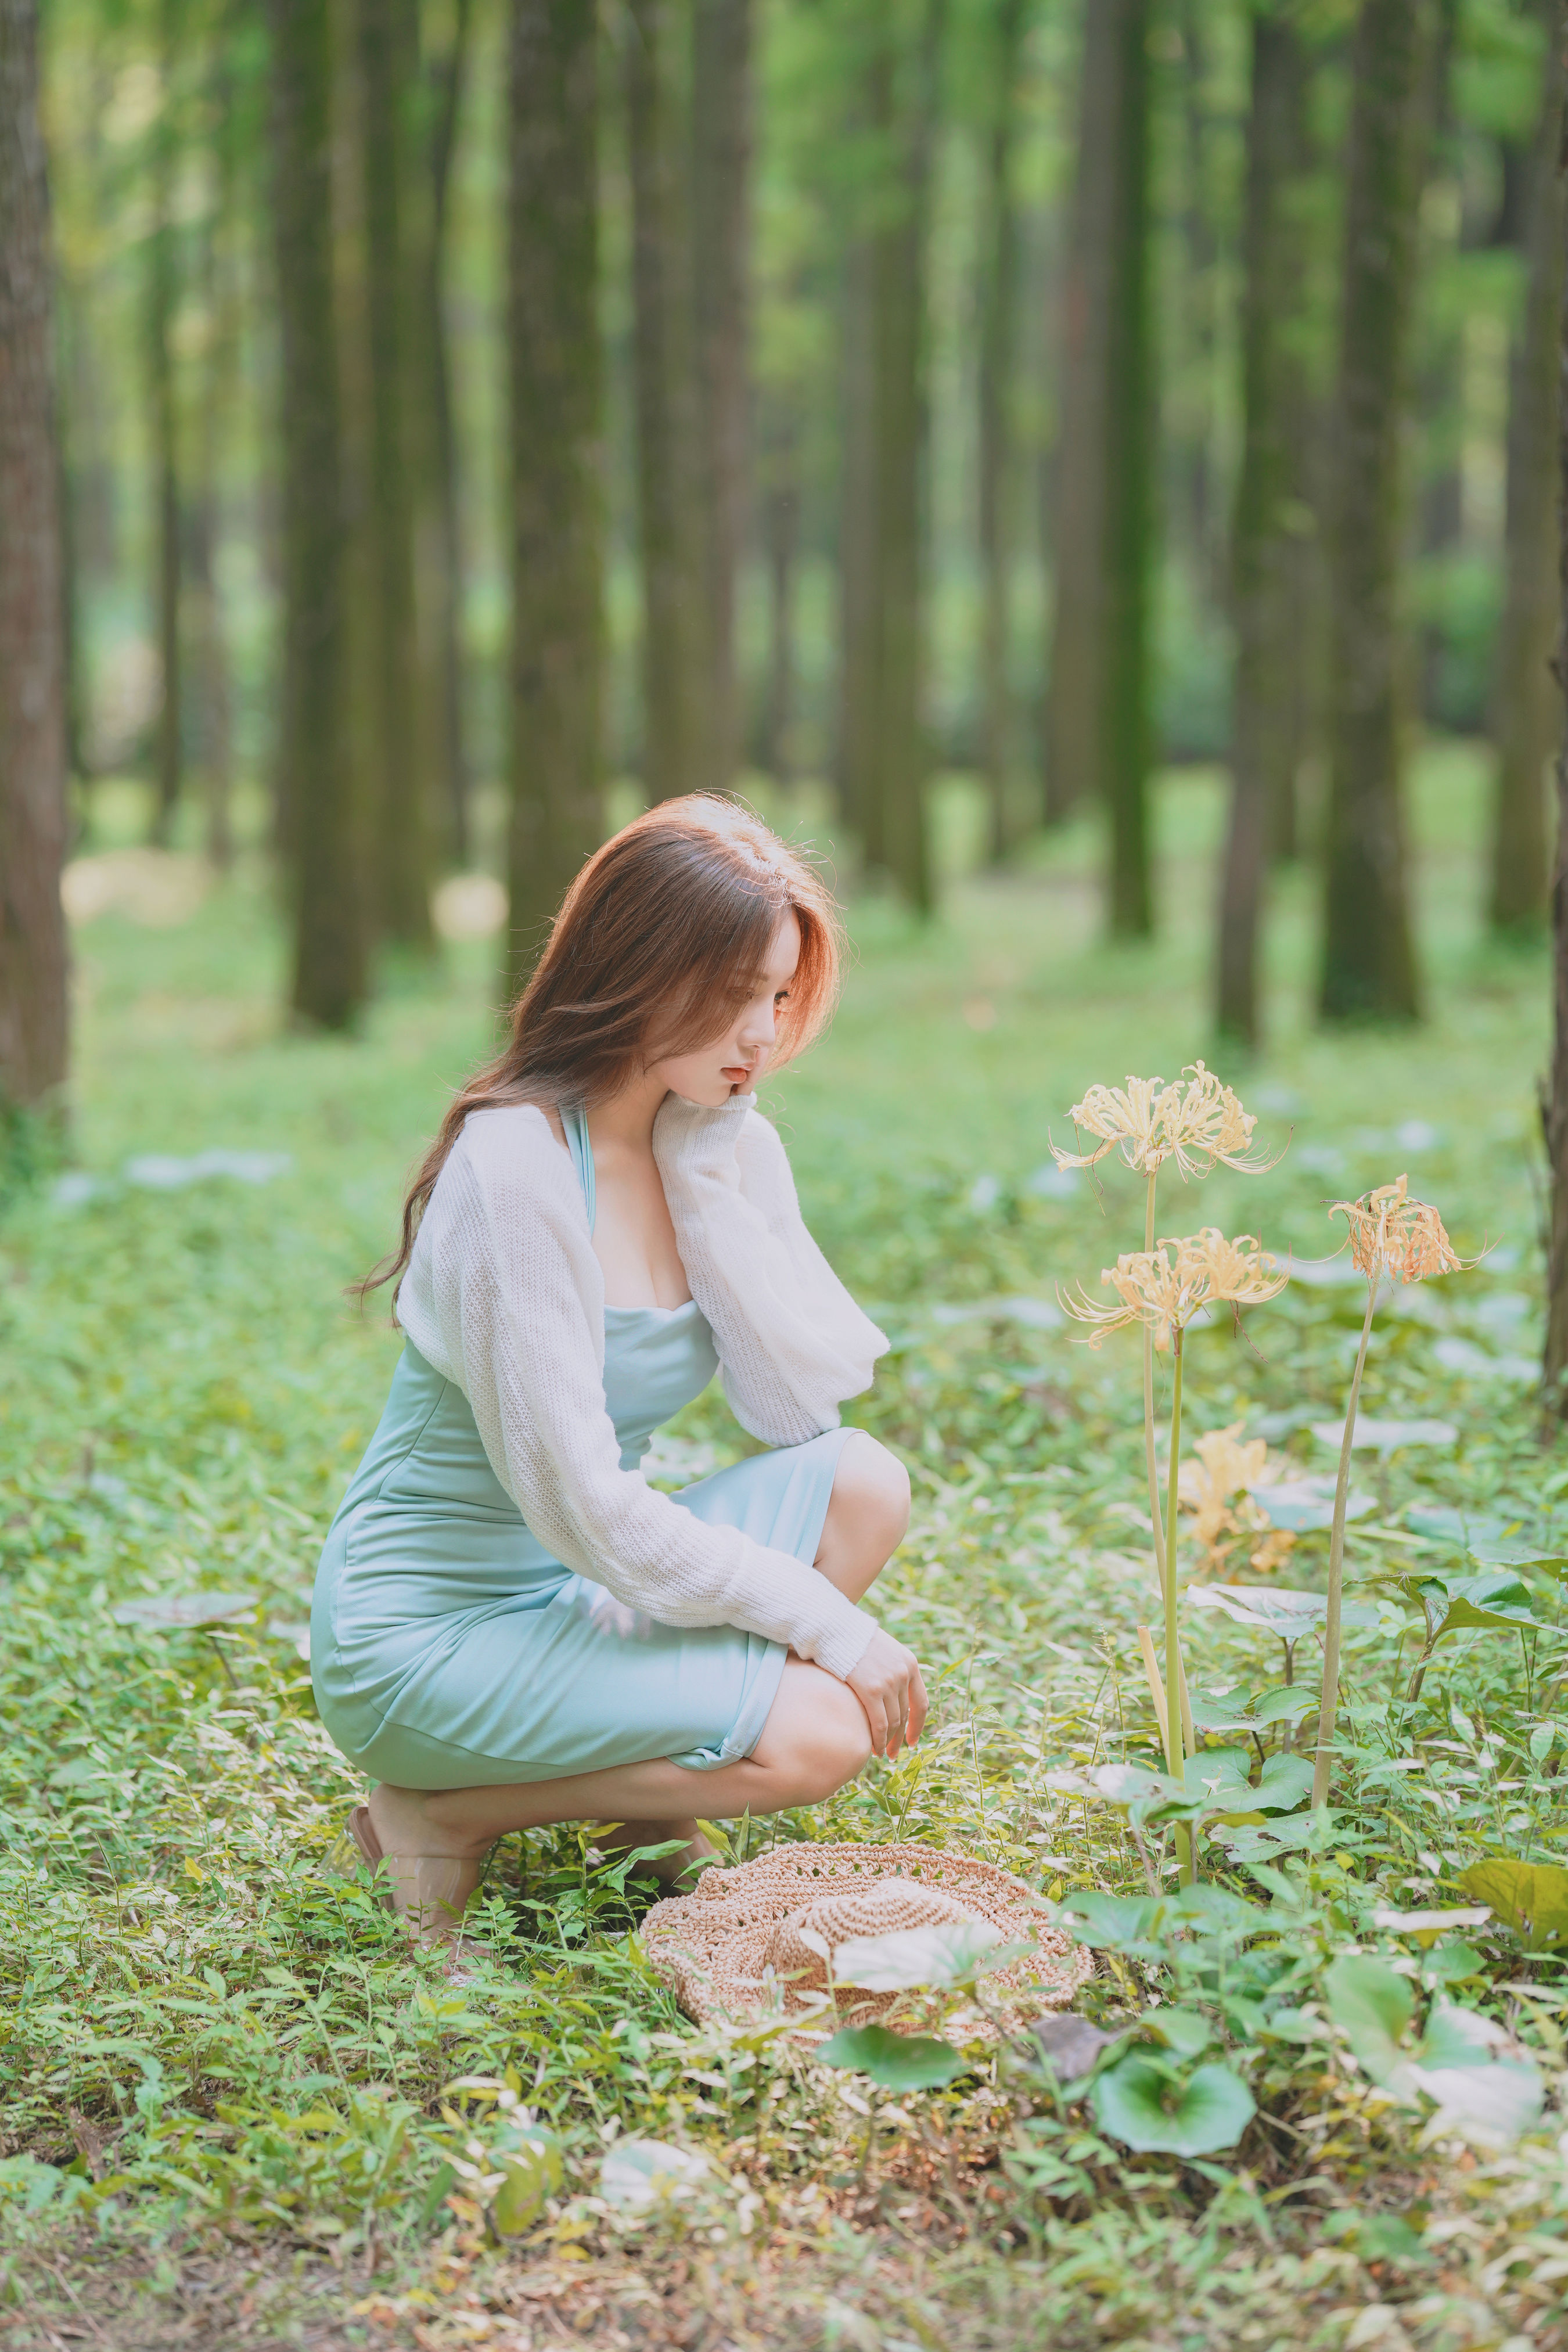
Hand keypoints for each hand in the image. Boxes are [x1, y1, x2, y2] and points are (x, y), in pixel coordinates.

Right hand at [846, 1629, 927, 1760]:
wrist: (835, 1626)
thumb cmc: (852, 1638)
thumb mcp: (882, 1649)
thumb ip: (890, 1669)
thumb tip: (889, 1695)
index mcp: (910, 1663)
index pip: (921, 1702)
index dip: (917, 1725)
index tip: (911, 1741)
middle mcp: (904, 1673)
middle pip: (905, 1715)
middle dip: (900, 1738)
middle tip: (894, 1753)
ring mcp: (889, 1682)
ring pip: (893, 1722)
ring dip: (889, 1742)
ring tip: (882, 1753)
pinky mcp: (871, 1690)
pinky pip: (879, 1723)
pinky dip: (878, 1740)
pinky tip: (874, 1749)